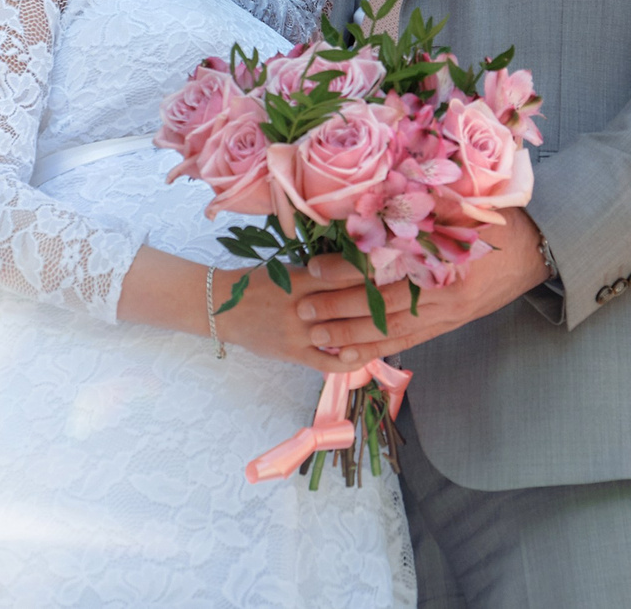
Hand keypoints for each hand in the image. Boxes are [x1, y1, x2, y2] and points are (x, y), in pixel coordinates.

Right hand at [213, 264, 389, 373]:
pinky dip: (348, 361)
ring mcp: (299, 332)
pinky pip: (326, 363)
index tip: (398, 268)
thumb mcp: (287, 270)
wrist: (221, 306)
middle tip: (409, 299)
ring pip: (344, 335)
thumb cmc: (258, 283)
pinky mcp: (293, 353)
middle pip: (351, 304)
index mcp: (303, 279)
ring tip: (395, 329)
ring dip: (370, 334)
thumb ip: (319, 273)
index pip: (345, 274)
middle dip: (381, 302)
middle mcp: (304, 305)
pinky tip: (364, 357)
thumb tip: (357, 267)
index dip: (373, 272)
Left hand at [294, 210, 550, 362]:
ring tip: (316, 337)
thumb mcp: (462, 202)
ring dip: (352, 335)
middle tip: (303, 310)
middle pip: (385, 304)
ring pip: (394, 329)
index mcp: (447, 255)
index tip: (314, 269)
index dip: (348, 270)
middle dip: (340, 309)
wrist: (537, 248)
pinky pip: (410, 340)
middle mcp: (447, 290)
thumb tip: (372, 199)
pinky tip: (351, 353)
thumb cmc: (495, 217)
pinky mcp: (450, 324)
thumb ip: (421, 203)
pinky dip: (379, 348)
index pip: (388, 267)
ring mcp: (449, 312)